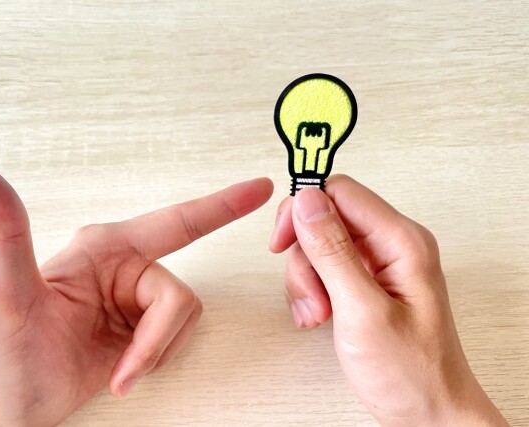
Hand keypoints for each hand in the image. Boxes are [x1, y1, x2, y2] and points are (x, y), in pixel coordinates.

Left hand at [0, 163, 272, 426]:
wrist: (19, 404)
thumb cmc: (8, 356)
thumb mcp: (2, 297)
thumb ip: (2, 234)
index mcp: (103, 248)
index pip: (175, 221)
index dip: (221, 205)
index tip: (259, 188)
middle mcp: (125, 266)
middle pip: (179, 294)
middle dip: (156, 338)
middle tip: (126, 368)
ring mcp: (136, 297)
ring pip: (183, 317)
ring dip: (155, 351)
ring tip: (120, 367)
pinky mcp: (144, 324)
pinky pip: (177, 337)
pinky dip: (157, 358)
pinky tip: (127, 366)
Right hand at [269, 175, 507, 425]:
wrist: (428, 413)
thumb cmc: (411, 372)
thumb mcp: (362, 310)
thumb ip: (333, 251)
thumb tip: (308, 202)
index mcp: (402, 241)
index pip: (341, 193)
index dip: (304, 211)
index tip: (282, 240)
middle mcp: (392, 244)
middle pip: (325, 219)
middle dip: (305, 257)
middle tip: (311, 293)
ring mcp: (380, 263)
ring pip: (319, 245)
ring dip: (307, 280)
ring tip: (318, 312)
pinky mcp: (367, 280)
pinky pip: (325, 267)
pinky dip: (313, 290)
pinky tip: (320, 313)